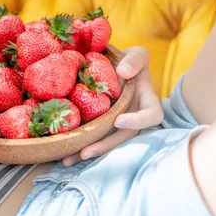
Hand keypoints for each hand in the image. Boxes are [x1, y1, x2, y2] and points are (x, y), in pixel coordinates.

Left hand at [63, 46, 163, 166]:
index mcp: (146, 102)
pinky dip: (79, 146)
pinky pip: (94, 138)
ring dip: (89, 152)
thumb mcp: (137, 54)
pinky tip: (63, 154)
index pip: (152, 115)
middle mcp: (134, 117)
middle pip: (124, 137)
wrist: (116, 66)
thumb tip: (123, 72)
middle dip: (105, 146)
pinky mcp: (102, 126)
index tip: (118, 120)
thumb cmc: (130, 61)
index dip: (138, 121)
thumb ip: (135, 60)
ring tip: (68, 160)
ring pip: (107, 143)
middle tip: (85, 153)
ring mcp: (118, 124)